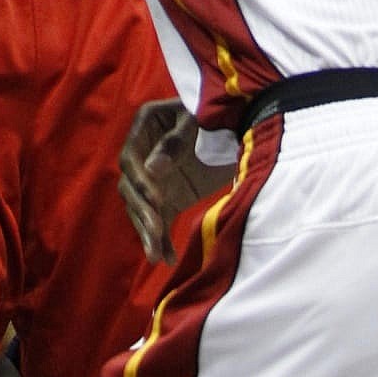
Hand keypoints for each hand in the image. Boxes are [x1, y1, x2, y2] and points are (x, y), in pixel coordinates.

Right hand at [117, 98, 213, 262]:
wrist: (247, 127)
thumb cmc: (221, 117)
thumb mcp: (200, 123)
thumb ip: (176, 143)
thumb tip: (150, 170)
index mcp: (146, 124)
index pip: (130, 157)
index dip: (139, 180)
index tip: (156, 199)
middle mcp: (145, 151)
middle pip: (132, 186)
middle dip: (142, 210)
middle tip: (156, 231)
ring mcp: (156, 176)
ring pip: (141, 207)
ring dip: (147, 231)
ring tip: (156, 256)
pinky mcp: (169, 197)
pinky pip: (159, 220)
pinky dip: (162, 239)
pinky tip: (168, 259)